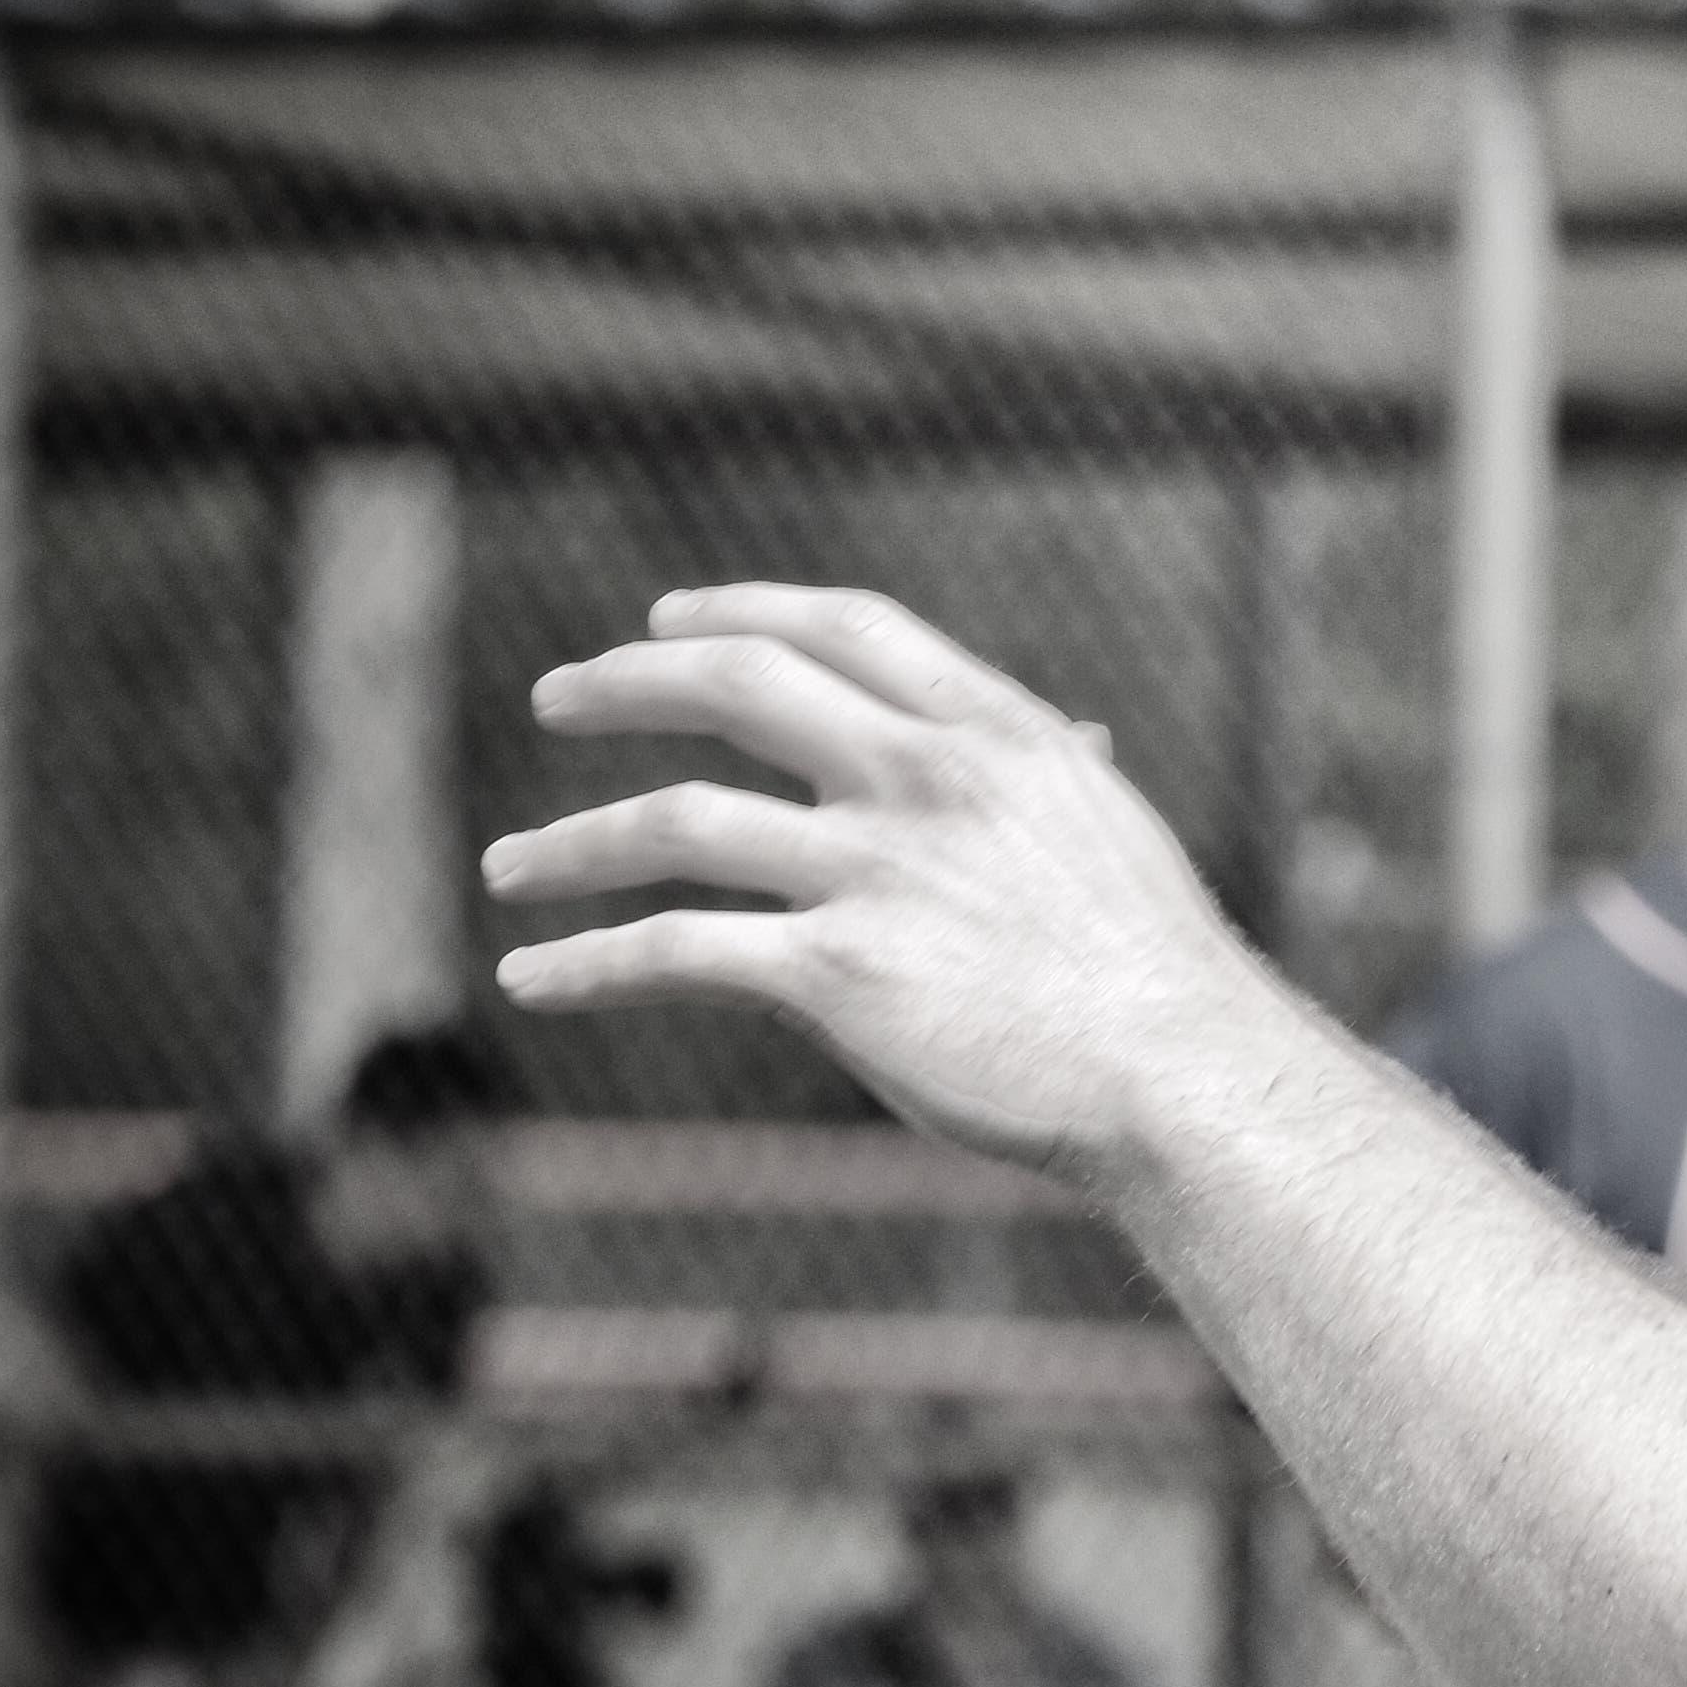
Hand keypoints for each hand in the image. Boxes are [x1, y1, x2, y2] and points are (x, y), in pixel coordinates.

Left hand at [483, 585, 1257, 1169]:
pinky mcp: (834, 973)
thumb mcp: (1111, 833)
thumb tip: (1074, 737)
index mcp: (1000, 732)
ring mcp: (875, 870)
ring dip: (570, 842)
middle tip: (555, 699)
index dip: (742, 609)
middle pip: (740, 686)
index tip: (668, 619)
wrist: (1178, 1076)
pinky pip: (674, 952)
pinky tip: (534, 977)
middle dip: (628, 683)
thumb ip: (1060, 775)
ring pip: (677, 821)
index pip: (846, 625)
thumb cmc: (1153, 972)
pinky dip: (586, 963)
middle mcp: (928, 779)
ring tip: (509, 866)